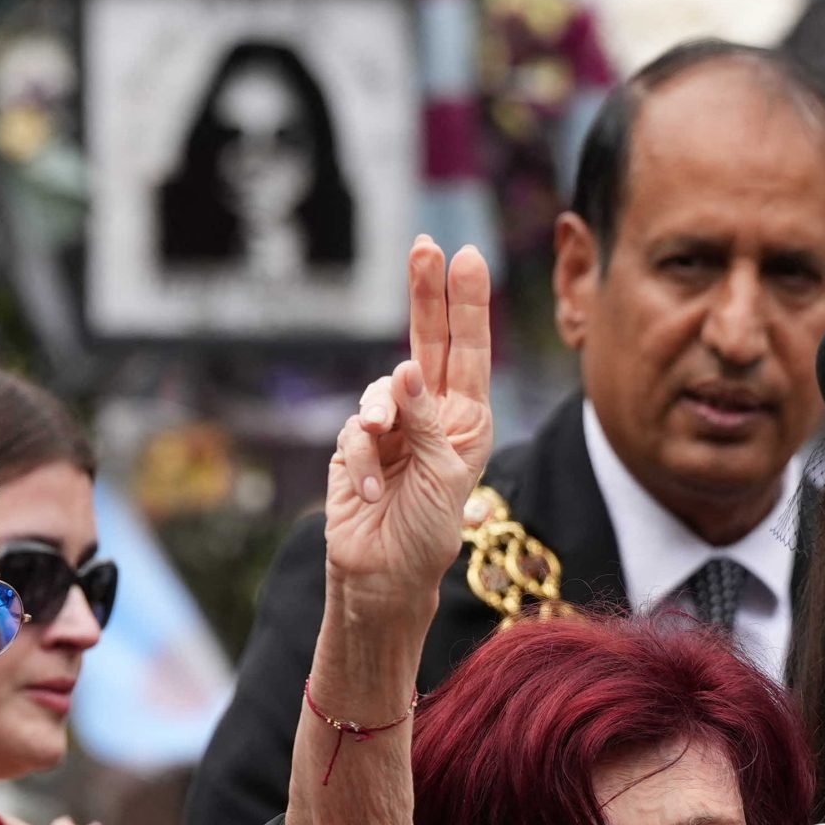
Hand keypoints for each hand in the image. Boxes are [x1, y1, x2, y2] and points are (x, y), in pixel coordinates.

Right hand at [324, 236, 493, 605]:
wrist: (385, 577)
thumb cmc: (428, 533)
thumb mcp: (443, 475)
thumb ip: (424, 421)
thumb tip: (404, 370)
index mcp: (467, 419)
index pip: (469, 351)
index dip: (467, 304)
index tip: (466, 256)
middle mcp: (431, 415)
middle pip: (427, 341)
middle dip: (426, 294)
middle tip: (425, 247)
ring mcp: (391, 426)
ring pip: (382, 391)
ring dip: (382, 415)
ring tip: (383, 446)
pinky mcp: (355, 445)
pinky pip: (356, 432)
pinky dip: (363, 459)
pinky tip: (372, 491)